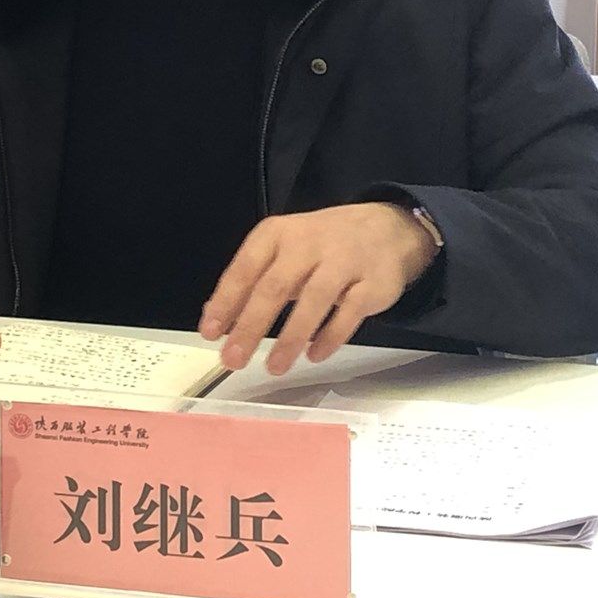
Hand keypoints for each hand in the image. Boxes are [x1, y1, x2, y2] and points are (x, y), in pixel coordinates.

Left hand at [198, 203, 438, 375]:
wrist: (387, 230)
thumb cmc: (323, 246)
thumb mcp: (283, 251)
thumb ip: (251, 281)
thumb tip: (215, 317)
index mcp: (278, 233)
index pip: (246, 267)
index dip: (226, 301)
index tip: (210, 333)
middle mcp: (309, 243)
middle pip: (275, 286)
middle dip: (251, 325)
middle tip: (233, 358)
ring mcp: (344, 262)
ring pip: (313, 300)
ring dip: (290, 337)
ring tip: (273, 367)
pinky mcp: (372, 284)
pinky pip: (349, 313)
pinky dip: (330, 337)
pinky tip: (313, 356)